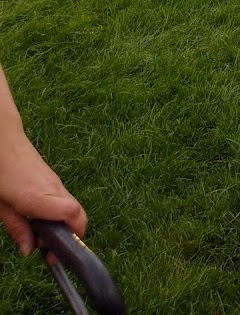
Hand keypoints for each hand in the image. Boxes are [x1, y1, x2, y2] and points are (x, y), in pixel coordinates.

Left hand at [0, 140, 86, 256]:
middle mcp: (54, 189)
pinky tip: (40, 218)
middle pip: (77, 214)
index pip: (72, 214)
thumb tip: (29, 250)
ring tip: (41, 235)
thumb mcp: (2, 206)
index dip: (75, 234)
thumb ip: (17, 228)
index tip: (60, 253)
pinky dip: (59, 214)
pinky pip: (64, 200)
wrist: (4, 141)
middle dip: (70, 236)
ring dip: (64, 225)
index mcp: (40, 197)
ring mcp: (56, 182)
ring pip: (71, 207)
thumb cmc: (1, 172)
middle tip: (49, 252)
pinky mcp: (53, 179)